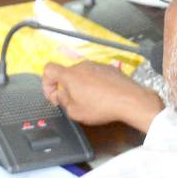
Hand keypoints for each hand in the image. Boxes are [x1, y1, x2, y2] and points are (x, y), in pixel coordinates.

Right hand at [40, 61, 162, 132]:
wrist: (129, 100)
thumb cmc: (103, 106)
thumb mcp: (75, 112)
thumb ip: (62, 102)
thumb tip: (61, 95)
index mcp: (70, 75)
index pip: (49, 69)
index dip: (47, 83)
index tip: (53, 95)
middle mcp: (82, 66)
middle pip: (67, 74)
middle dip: (66, 88)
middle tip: (72, 102)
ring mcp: (96, 65)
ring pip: (82, 75)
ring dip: (82, 86)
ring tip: (90, 102)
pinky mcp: (108, 68)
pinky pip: (96, 75)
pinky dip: (95, 84)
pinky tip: (102, 97)